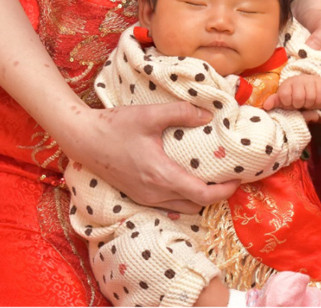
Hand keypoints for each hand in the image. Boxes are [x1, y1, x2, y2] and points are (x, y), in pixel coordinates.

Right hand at [58, 101, 239, 213]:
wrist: (83, 139)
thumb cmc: (115, 126)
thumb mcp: (150, 115)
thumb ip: (181, 113)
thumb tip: (208, 115)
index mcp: (162, 176)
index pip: (203, 195)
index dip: (225, 191)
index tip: (238, 179)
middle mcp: (155, 193)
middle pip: (196, 205)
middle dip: (216, 195)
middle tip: (228, 176)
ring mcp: (145, 198)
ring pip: (182, 206)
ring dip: (199, 197)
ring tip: (210, 177)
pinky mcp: (138, 196)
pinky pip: (169, 204)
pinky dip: (183, 196)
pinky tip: (186, 177)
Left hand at [263, 75, 320, 110]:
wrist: (309, 90)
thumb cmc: (293, 97)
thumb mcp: (283, 100)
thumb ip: (274, 102)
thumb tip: (266, 106)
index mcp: (286, 83)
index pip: (284, 95)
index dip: (287, 103)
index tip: (289, 102)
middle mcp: (297, 79)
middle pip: (299, 98)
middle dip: (299, 104)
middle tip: (299, 103)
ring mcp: (309, 79)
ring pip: (310, 98)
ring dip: (309, 104)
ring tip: (306, 102)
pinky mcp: (320, 82)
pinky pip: (320, 97)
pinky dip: (317, 102)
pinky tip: (314, 100)